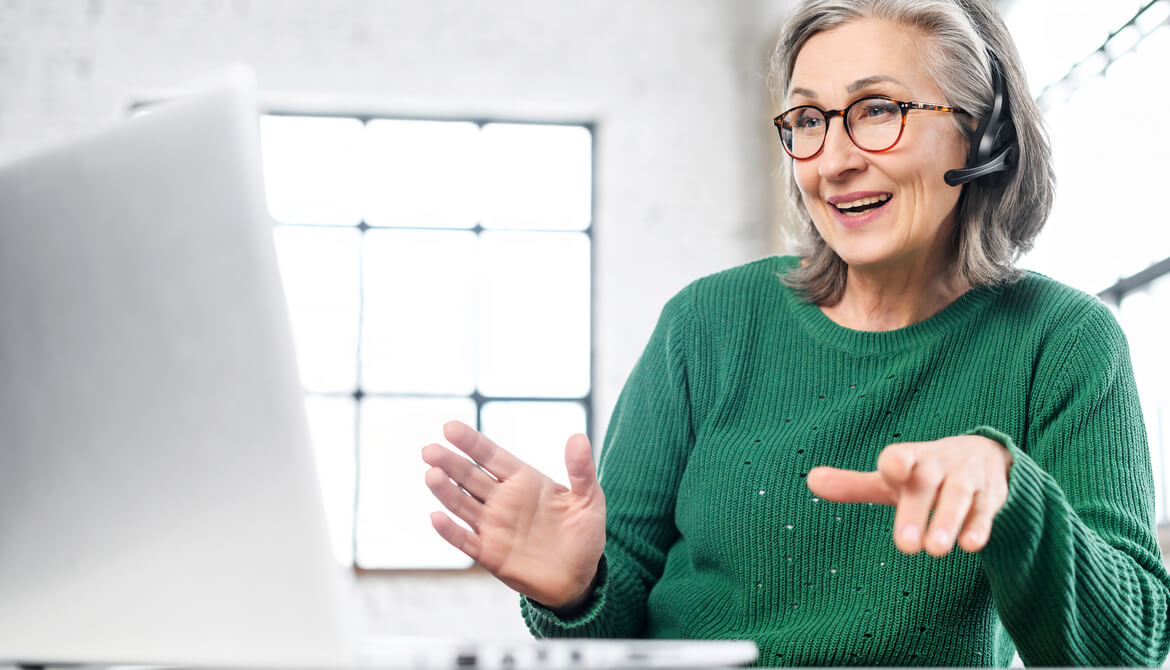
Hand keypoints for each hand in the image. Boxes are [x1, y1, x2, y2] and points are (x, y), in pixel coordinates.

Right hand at [421, 420, 605, 608]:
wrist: (580, 578)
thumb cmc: (584, 534)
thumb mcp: (589, 499)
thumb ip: (581, 470)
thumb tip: (578, 437)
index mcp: (523, 480)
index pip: (491, 456)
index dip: (471, 442)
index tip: (449, 427)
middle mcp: (503, 500)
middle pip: (469, 477)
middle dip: (450, 463)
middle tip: (429, 450)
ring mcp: (493, 527)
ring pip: (462, 504)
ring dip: (446, 491)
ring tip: (431, 474)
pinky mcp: (490, 554)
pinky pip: (465, 540)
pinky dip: (450, 531)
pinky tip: (436, 517)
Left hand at [805, 435, 1011, 555]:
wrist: (986, 456)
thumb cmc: (924, 473)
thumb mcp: (891, 479)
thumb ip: (853, 485)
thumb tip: (810, 480)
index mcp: (910, 458)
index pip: (901, 456)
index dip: (896, 462)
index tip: (890, 470)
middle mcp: (938, 465)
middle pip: (925, 486)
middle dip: (916, 513)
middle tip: (905, 547)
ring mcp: (966, 479)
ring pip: (957, 498)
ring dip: (947, 523)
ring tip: (935, 550)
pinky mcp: (990, 496)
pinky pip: (985, 511)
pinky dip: (979, 527)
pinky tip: (971, 546)